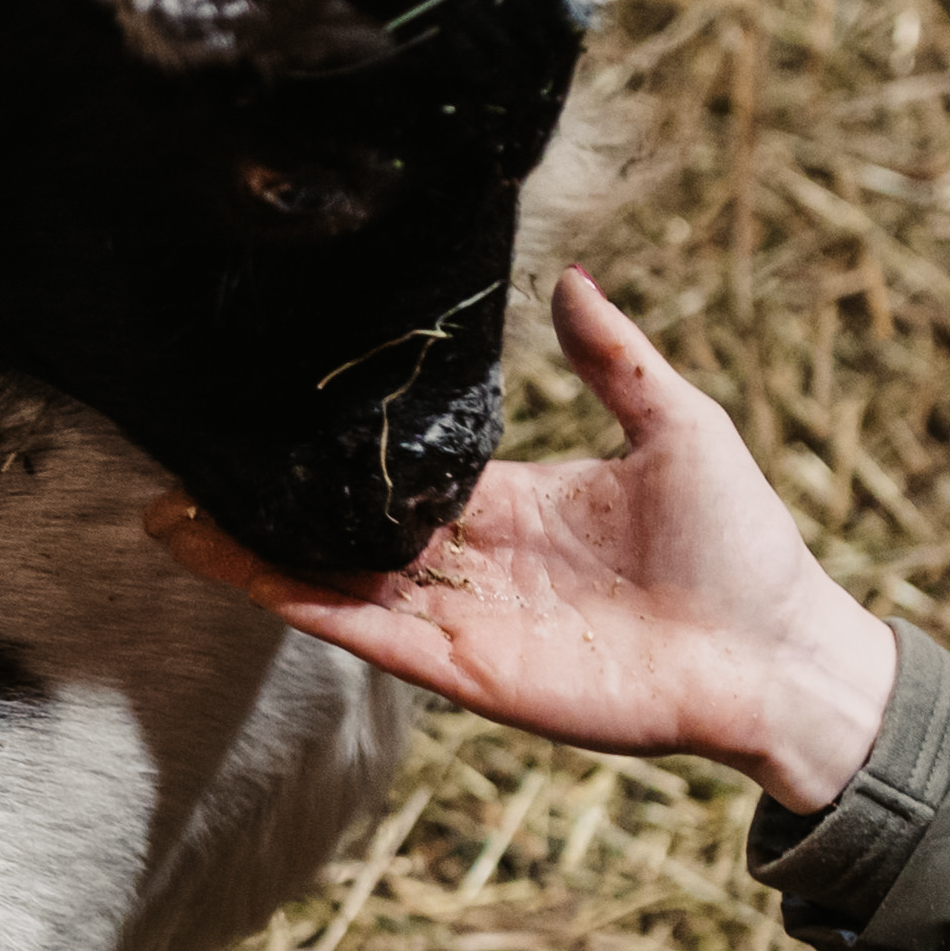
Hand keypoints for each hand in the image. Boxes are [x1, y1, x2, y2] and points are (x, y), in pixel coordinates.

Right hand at [154, 270, 898, 815]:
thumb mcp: (679, 425)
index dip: (332, 450)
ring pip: (333, 583)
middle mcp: (472, 563)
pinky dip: (304, 605)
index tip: (267, 413)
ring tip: (176, 521)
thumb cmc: (741, 544)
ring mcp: (463, 620)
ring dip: (254, 557)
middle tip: (184, 468)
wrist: (774, 653)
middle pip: (343, 531)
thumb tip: (572, 279)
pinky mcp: (467, 671)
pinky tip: (246, 575)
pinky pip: (368, 635)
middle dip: (264, 505)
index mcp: (511, 503)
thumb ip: (614, 360)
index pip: (400, 474)